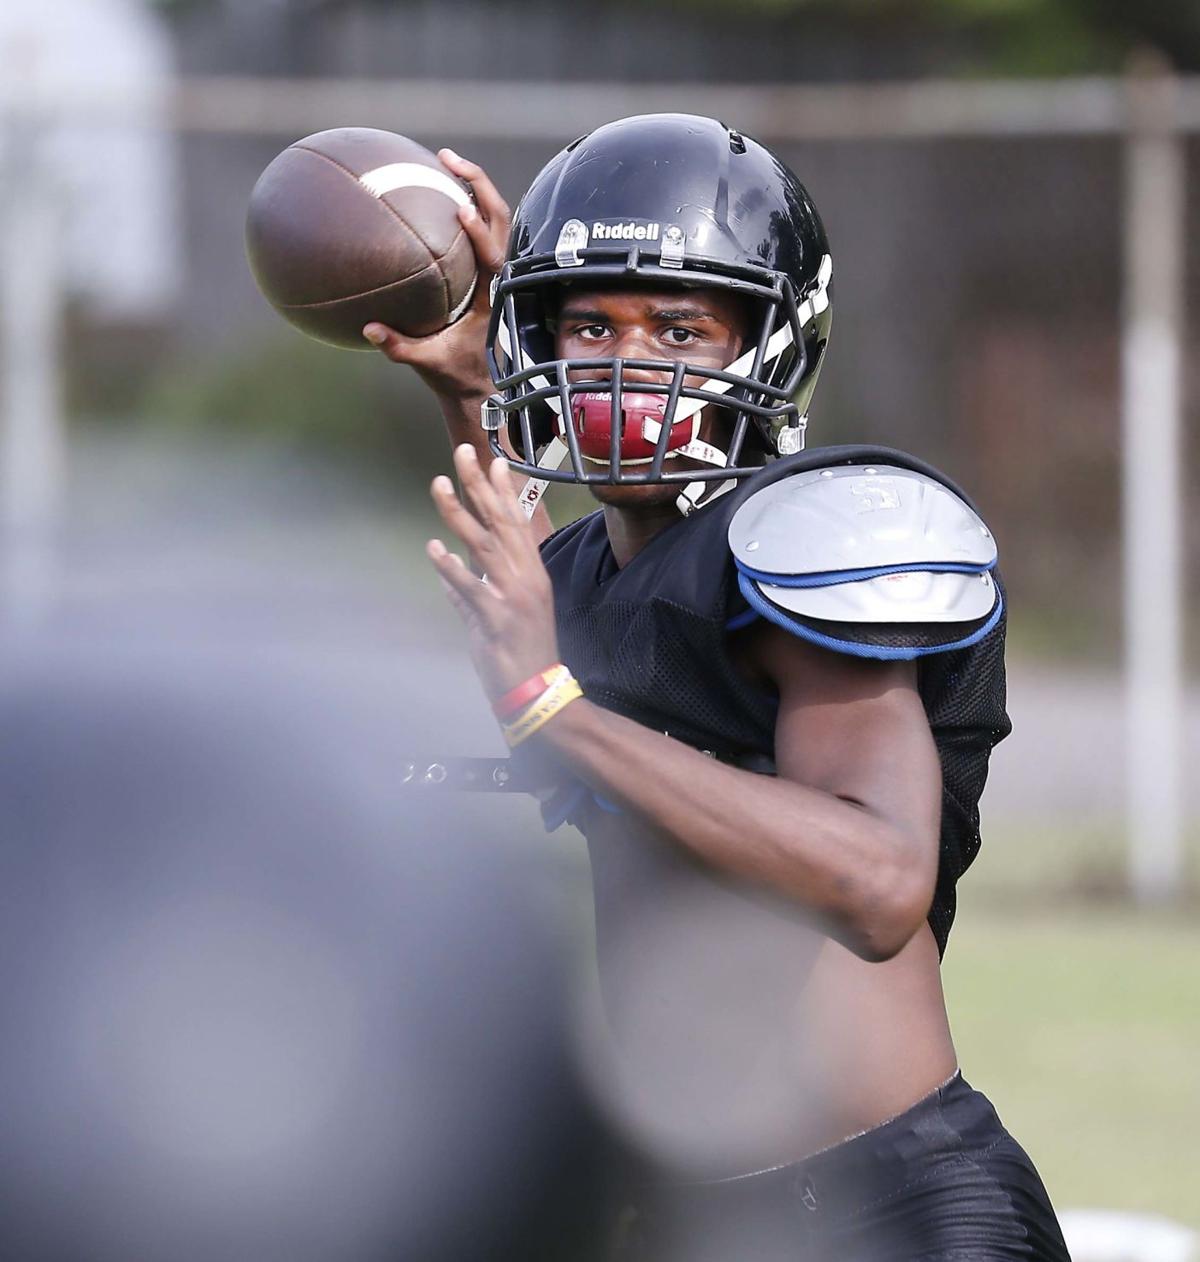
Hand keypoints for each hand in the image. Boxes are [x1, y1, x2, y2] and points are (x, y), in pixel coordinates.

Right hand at [363, 150, 508, 400]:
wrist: (478, 384)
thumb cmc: (455, 373)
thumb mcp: (427, 363)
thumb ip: (398, 347)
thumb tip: (369, 329)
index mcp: (492, 297)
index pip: (493, 258)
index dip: (481, 232)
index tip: (462, 210)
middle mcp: (499, 278)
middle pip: (501, 220)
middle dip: (479, 184)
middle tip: (447, 158)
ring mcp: (496, 271)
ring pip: (496, 219)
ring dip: (475, 187)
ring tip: (444, 161)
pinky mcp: (487, 270)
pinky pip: (482, 230)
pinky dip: (467, 205)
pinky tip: (439, 190)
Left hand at [427, 445, 559, 700]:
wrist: (537, 692)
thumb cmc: (521, 654)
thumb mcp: (499, 615)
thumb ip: (472, 592)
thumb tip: (448, 575)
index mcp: (530, 574)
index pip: (517, 522)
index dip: (503, 490)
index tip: (491, 459)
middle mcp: (526, 578)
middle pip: (501, 522)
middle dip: (479, 485)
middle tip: (462, 452)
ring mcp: (512, 597)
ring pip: (483, 545)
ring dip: (459, 514)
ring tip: (439, 485)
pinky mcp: (496, 619)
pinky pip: (471, 588)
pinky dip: (451, 568)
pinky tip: (433, 547)